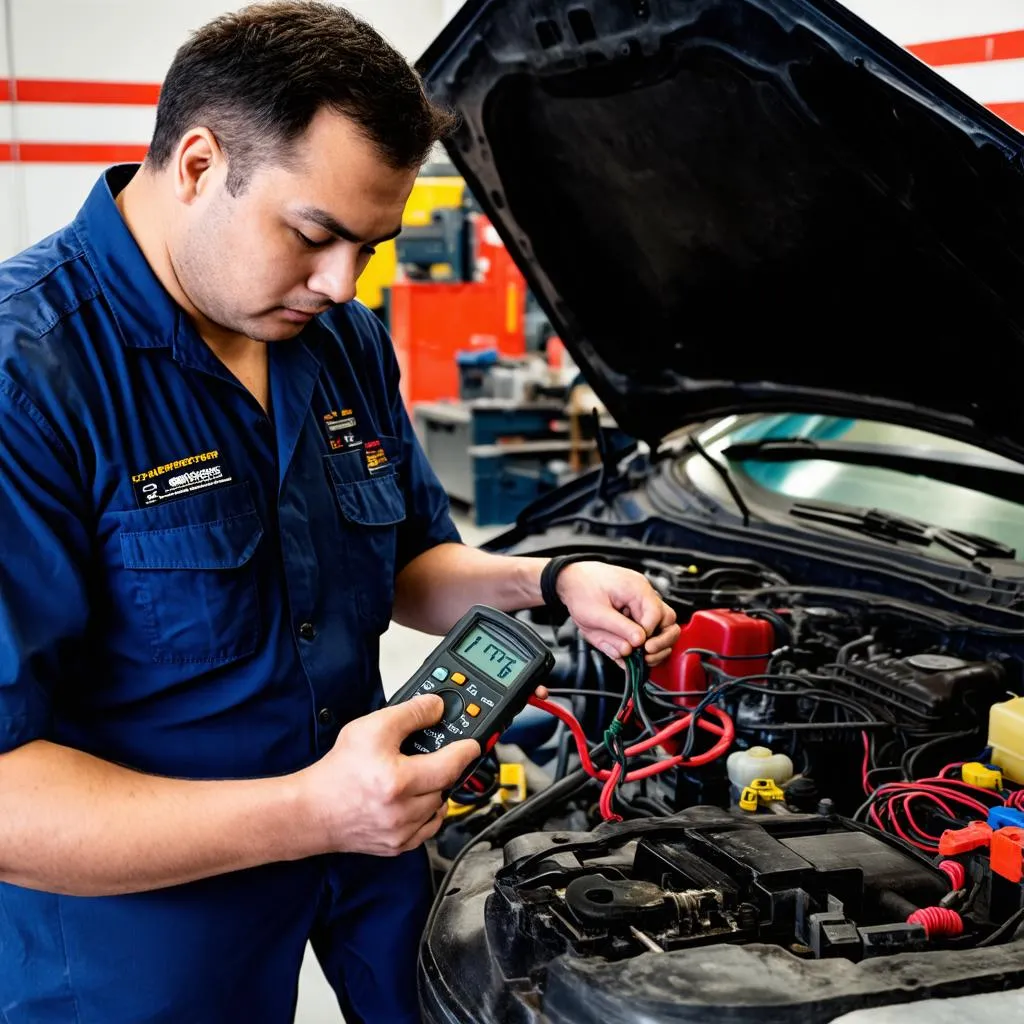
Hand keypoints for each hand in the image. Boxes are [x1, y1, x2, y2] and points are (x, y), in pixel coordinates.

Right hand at [297, 695, 479, 856]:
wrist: (311, 810)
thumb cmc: (337, 772)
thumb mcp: (370, 727)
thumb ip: (409, 713)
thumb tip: (436, 708)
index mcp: (398, 781)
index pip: (451, 764)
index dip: (467, 749)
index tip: (473, 743)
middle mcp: (403, 812)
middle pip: (447, 784)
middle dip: (446, 767)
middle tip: (440, 754)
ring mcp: (402, 832)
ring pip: (439, 807)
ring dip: (436, 789)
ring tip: (418, 775)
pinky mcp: (398, 846)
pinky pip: (428, 828)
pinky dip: (428, 812)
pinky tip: (414, 798)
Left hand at [555, 561, 679, 666]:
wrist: (571, 580)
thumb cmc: (581, 589)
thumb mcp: (596, 613)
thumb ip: (619, 629)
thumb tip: (637, 643)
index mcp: (637, 590)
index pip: (657, 615)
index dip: (649, 635)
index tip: (640, 647)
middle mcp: (644, 596)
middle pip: (668, 621)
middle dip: (661, 642)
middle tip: (646, 654)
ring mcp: (641, 605)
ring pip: (662, 627)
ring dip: (655, 645)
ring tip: (641, 657)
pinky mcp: (635, 614)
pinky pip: (647, 631)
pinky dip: (641, 645)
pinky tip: (630, 655)